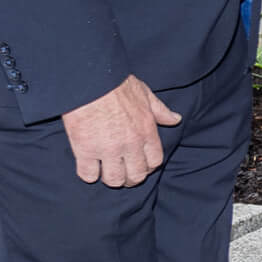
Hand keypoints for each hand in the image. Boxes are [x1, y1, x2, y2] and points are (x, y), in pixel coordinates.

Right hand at [61, 76, 180, 187]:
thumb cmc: (118, 85)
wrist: (91, 81)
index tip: (140, 165)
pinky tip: (88, 167)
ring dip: (111, 178)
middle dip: (130, 178)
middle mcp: (131, 144)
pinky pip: (89, 175)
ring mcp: (108, 149)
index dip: (148, 166)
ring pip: (114, 179)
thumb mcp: (145, 94)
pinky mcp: (85, 150)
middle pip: (136, 175)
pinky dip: (89, 174)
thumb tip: (175, 119)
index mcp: (147, 131)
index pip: (155, 161)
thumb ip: (160, 111)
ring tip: (106, 172)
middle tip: (122, 174)